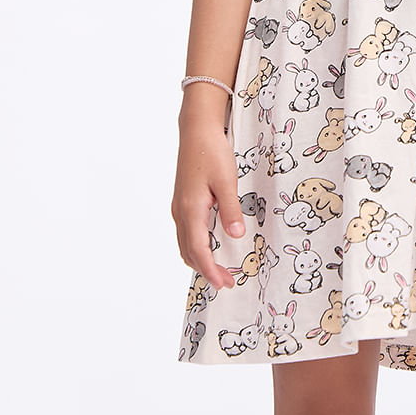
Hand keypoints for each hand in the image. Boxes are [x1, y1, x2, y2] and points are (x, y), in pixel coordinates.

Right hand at [171, 119, 244, 291]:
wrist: (196, 130)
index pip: (199, 251)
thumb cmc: (212, 152)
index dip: (211, 271)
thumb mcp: (227, 180)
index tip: (223, 284)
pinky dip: (195, 246)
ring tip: (219, 268)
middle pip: (189, 252)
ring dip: (200, 259)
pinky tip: (210, 244)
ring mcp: (179, 207)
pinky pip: (186, 233)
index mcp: (191, 209)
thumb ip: (230, 210)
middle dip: (206, 270)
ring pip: (185, 244)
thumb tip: (236, 235)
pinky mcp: (182, 201)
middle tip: (227, 281)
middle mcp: (181, 212)